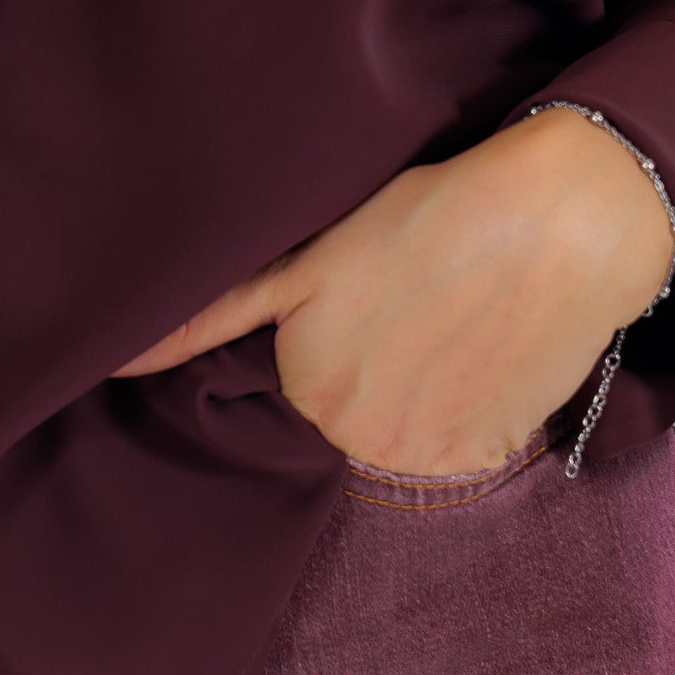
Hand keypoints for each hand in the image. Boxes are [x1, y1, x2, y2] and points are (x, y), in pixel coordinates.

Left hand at [110, 109, 674, 474]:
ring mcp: (423, 454)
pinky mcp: (484, 458)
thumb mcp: (308, 258)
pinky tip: (486, 354)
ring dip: (420, 392)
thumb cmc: (429, 216)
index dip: (338, 327)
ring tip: (454, 322)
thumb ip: (212, 313)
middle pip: (347, 409)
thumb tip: (114, 364)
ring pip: (401, 430)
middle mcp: (353, 434)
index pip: (301, 375)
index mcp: (303, 381)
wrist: (559, 223)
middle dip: (373, 364)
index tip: (376, 293)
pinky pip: (458, 447)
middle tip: (418, 301)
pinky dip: (471, 413)